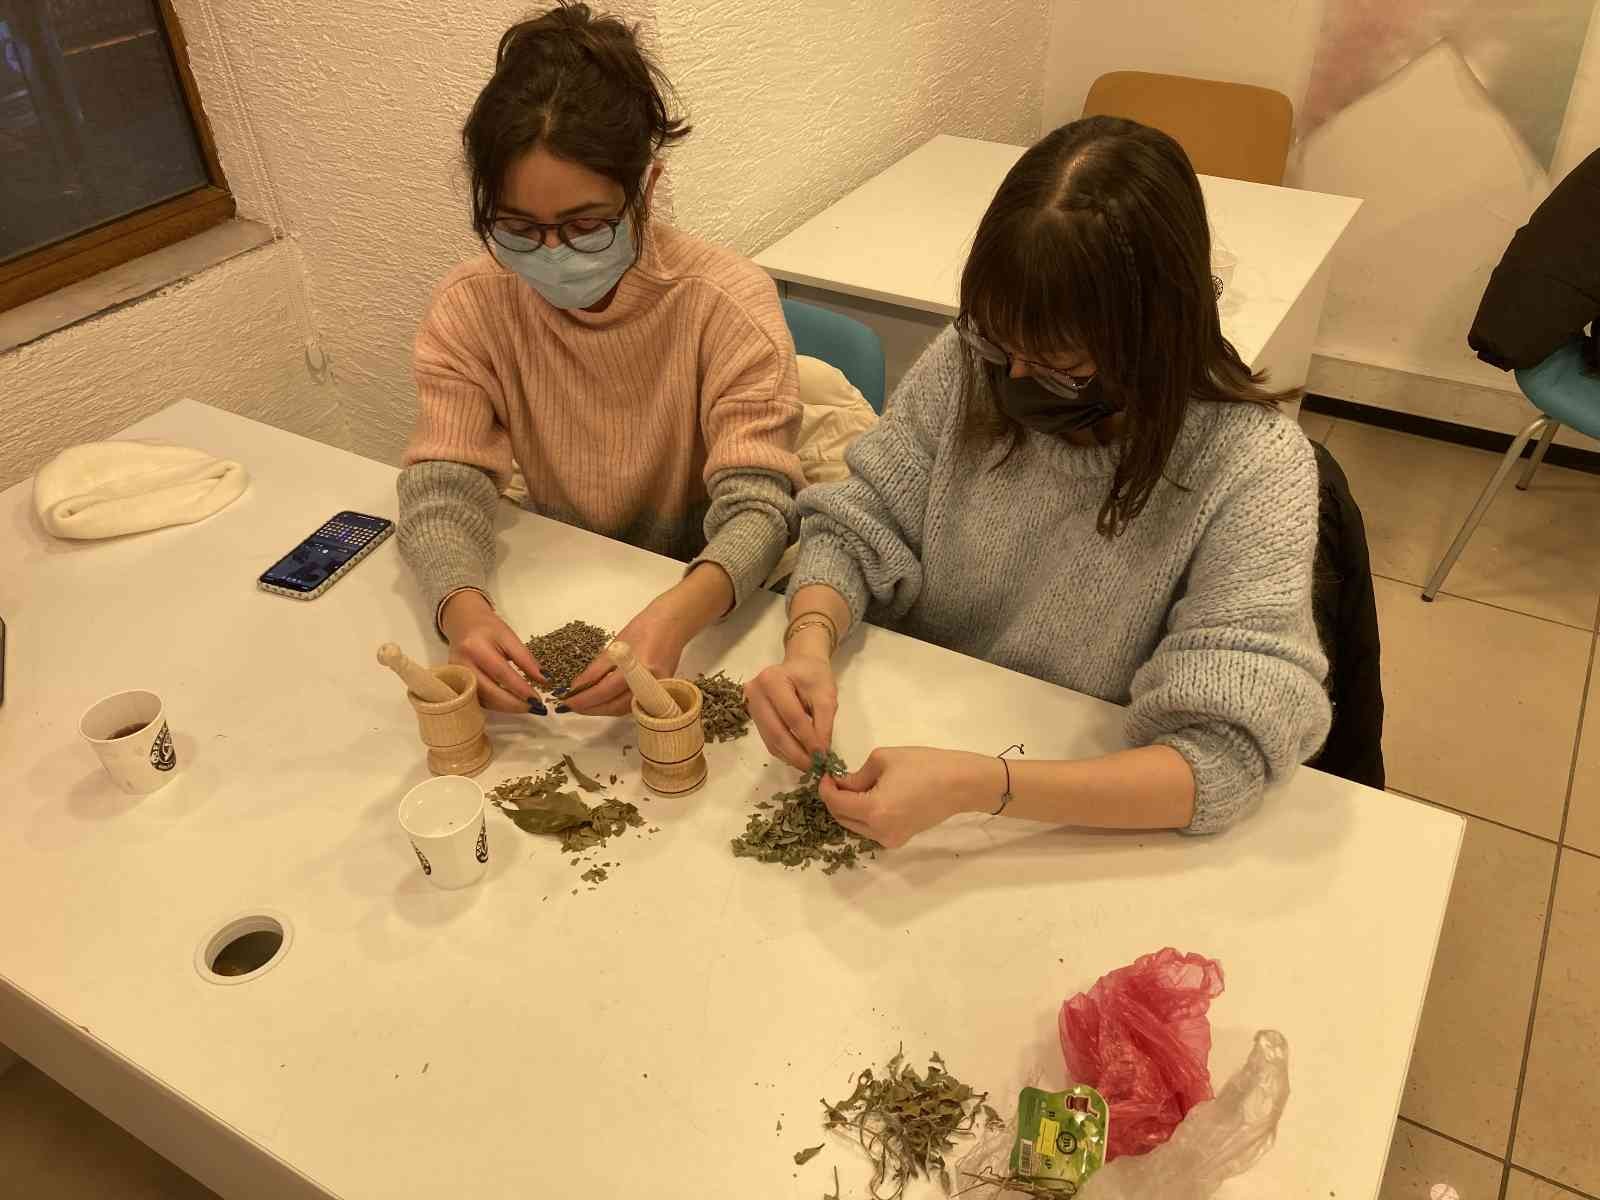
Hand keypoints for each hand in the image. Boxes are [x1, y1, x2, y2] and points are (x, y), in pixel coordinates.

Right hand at [440, 590, 546, 713]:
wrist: (463, 624)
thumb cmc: (488, 629)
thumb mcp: (509, 637)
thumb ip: (526, 658)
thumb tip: (544, 680)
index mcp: (475, 647)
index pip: (501, 673)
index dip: (521, 689)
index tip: (538, 699)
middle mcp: (462, 664)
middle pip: (490, 692)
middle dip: (514, 704)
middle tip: (534, 707)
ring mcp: (457, 677)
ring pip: (484, 700)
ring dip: (507, 707)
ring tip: (526, 706)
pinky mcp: (456, 685)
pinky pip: (478, 700)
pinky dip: (497, 705)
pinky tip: (511, 704)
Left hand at [561, 602, 689, 717]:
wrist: (674, 623)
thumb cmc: (644, 627)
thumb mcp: (615, 644)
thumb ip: (596, 669)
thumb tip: (577, 687)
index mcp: (639, 668)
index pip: (606, 690)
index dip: (585, 698)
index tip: (567, 701)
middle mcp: (651, 683)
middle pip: (616, 706)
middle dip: (592, 708)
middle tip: (572, 705)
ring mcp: (658, 690)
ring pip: (625, 709)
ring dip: (603, 709)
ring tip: (584, 705)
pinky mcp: (661, 692)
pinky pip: (635, 704)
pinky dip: (616, 705)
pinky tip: (603, 702)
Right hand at [745, 644, 837, 770]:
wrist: (800, 665)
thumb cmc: (814, 676)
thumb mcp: (826, 696)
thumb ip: (824, 725)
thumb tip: (820, 755)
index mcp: (772, 680)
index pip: (792, 717)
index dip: (808, 739)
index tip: (823, 757)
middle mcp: (754, 692)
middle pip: (776, 732)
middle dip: (797, 754)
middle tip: (814, 768)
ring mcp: (750, 705)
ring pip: (770, 740)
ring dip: (790, 756)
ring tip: (809, 765)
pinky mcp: (753, 717)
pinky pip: (768, 740)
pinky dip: (784, 752)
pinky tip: (798, 756)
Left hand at [820, 747, 999, 847]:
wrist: (960, 784)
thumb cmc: (924, 765)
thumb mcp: (883, 759)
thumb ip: (856, 776)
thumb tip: (842, 784)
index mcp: (873, 810)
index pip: (835, 803)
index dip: (825, 788)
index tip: (826, 774)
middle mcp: (878, 832)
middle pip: (842, 819)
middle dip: (834, 799)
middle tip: (836, 780)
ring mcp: (890, 840)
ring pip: (855, 826)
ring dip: (848, 808)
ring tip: (853, 787)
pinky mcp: (899, 840)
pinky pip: (870, 829)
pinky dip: (863, 816)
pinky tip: (868, 798)